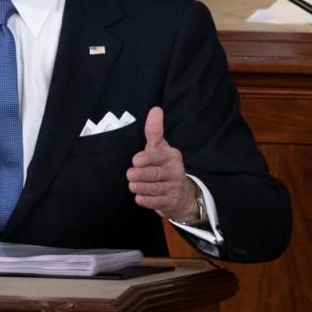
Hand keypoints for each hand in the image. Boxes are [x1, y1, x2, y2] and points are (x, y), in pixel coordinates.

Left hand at [126, 106, 199, 221]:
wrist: (182, 194)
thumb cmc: (164, 166)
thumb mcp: (160, 148)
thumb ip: (155, 130)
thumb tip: (155, 109)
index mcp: (171, 156)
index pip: (158, 156)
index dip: (146, 158)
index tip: (135, 161)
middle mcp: (175, 171)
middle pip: (156, 173)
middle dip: (141, 174)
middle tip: (130, 174)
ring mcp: (174, 187)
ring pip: (156, 188)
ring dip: (142, 187)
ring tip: (132, 185)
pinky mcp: (171, 202)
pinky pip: (158, 202)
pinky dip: (148, 200)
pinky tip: (139, 198)